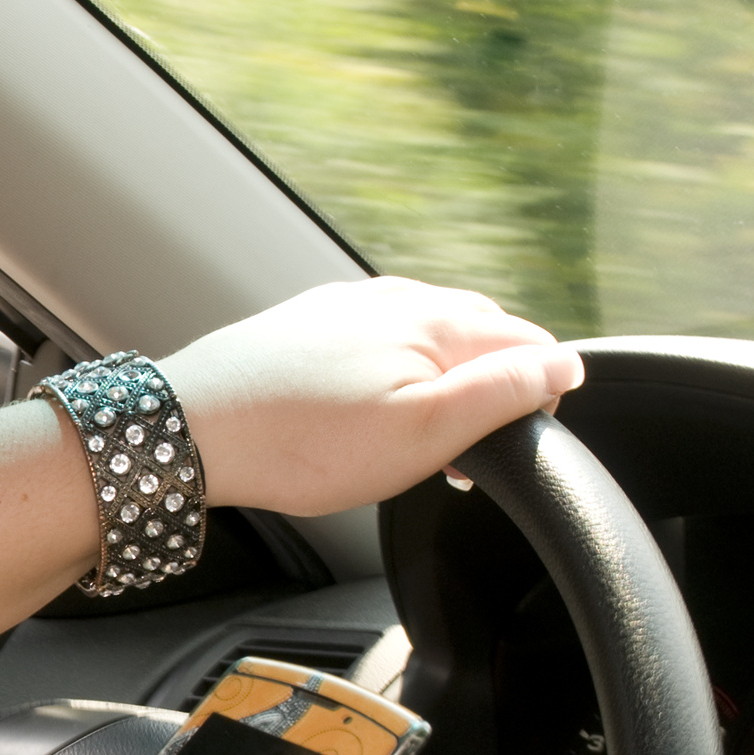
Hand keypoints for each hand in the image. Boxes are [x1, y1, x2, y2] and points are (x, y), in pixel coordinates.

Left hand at [161, 277, 581, 517]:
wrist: (187, 430)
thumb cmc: (301, 442)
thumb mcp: (425, 431)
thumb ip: (504, 393)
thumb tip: (566, 366)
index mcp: (437, 316)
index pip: (531, 343)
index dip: (535, 401)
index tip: (506, 449)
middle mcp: (394, 296)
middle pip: (480, 339)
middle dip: (484, 395)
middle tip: (457, 459)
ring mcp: (344, 307)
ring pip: (423, 344)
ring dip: (434, 391)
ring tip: (405, 447)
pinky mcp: (303, 327)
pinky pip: (372, 349)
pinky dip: (385, 384)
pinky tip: (357, 422)